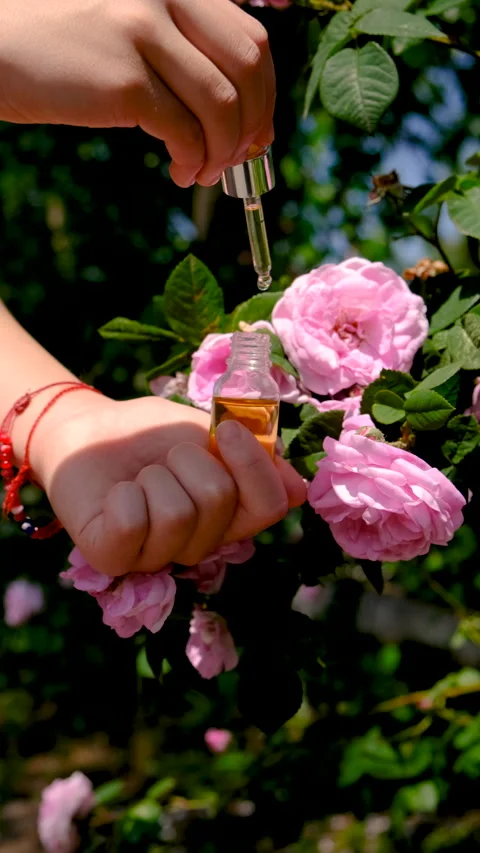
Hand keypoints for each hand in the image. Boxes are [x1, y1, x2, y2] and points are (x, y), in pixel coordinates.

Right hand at [0, 0, 274, 186]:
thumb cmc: (64, 45)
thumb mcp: (133, 30)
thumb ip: (185, 55)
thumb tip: (245, 118)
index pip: (252, 41)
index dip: (265, 95)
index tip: (257, 131)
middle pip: (248, 71)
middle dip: (252, 126)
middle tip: (237, 159)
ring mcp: (144, 34)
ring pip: (222, 107)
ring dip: (224, 152)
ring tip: (204, 172)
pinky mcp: (124, 80)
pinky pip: (185, 132)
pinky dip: (193, 161)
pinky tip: (180, 172)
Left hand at [33, 393, 304, 575]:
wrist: (90, 427)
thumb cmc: (152, 435)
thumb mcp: (209, 434)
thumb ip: (253, 458)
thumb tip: (298, 491)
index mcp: (228, 518)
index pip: (269, 507)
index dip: (254, 465)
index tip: (227, 429)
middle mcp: (197, 546)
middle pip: (220, 500)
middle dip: (189, 460)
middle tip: (166, 457)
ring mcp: (153, 557)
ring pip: (177, 513)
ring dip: (155, 475)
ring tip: (139, 476)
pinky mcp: (110, 557)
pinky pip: (131, 524)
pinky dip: (123, 494)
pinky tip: (115, 493)